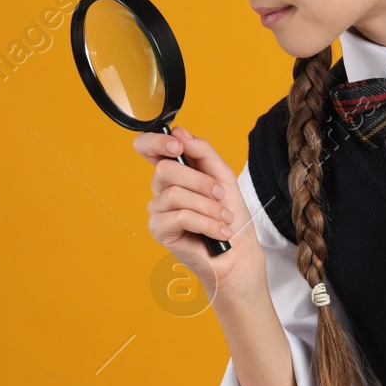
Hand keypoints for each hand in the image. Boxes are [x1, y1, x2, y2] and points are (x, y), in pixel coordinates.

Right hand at [134, 126, 263, 299]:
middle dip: (201, 182)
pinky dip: (207, 223)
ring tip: (224, 219)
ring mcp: (158, 209)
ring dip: (209, 207)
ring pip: (176, 194)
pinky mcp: (159, 230)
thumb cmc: (229, 214)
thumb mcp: (222, 175)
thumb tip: (179, 132)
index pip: (147, 147)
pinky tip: (220, 232)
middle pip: (166, 169)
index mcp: (174, 171)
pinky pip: (181, 217)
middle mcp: (161, 188)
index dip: (156, 141)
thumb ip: (202, 151)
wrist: (238, 253)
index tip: (178, 145)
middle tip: (221, 195)